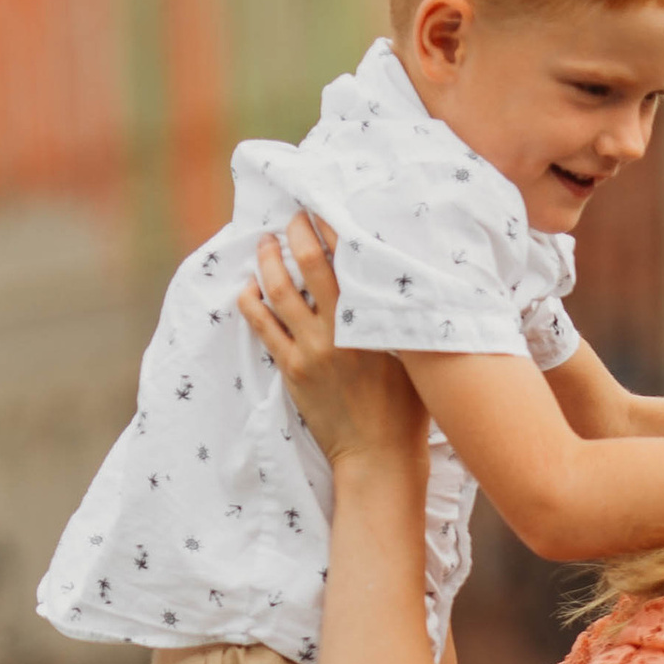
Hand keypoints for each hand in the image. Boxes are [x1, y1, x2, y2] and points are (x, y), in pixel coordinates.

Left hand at [237, 214, 429, 474]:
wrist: (379, 456)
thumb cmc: (407, 409)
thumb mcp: (415, 356)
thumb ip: (402, 318)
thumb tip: (399, 285)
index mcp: (371, 319)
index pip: (348, 257)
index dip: (332, 226)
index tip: (323, 207)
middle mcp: (338, 327)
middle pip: (309, 263)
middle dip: (296, 233)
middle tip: (291, 217)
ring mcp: (311, 348)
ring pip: (279, 291)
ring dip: (269, 261)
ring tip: (265, 244)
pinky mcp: (293, 370)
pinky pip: (263, 327)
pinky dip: (252, 303)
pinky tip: (247, 288)